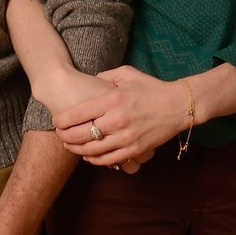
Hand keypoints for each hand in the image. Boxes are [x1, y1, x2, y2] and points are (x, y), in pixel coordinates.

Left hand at [53, 66, 189, 169]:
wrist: (179, 105)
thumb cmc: (152, 87)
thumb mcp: (127, 74)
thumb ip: (105, 76)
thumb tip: (91, 82)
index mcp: (112, 100)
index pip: (77, 114)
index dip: (61, 120)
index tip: (56, 121)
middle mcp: (117, 120)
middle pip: (80, 135)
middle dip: (64, 137)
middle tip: (59, 135)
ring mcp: (126, 137)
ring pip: (92, 150)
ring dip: (76, 150)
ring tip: (70, 146)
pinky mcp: (135, 149)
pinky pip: (109, 159)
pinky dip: (95, 160)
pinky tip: (88, 155)